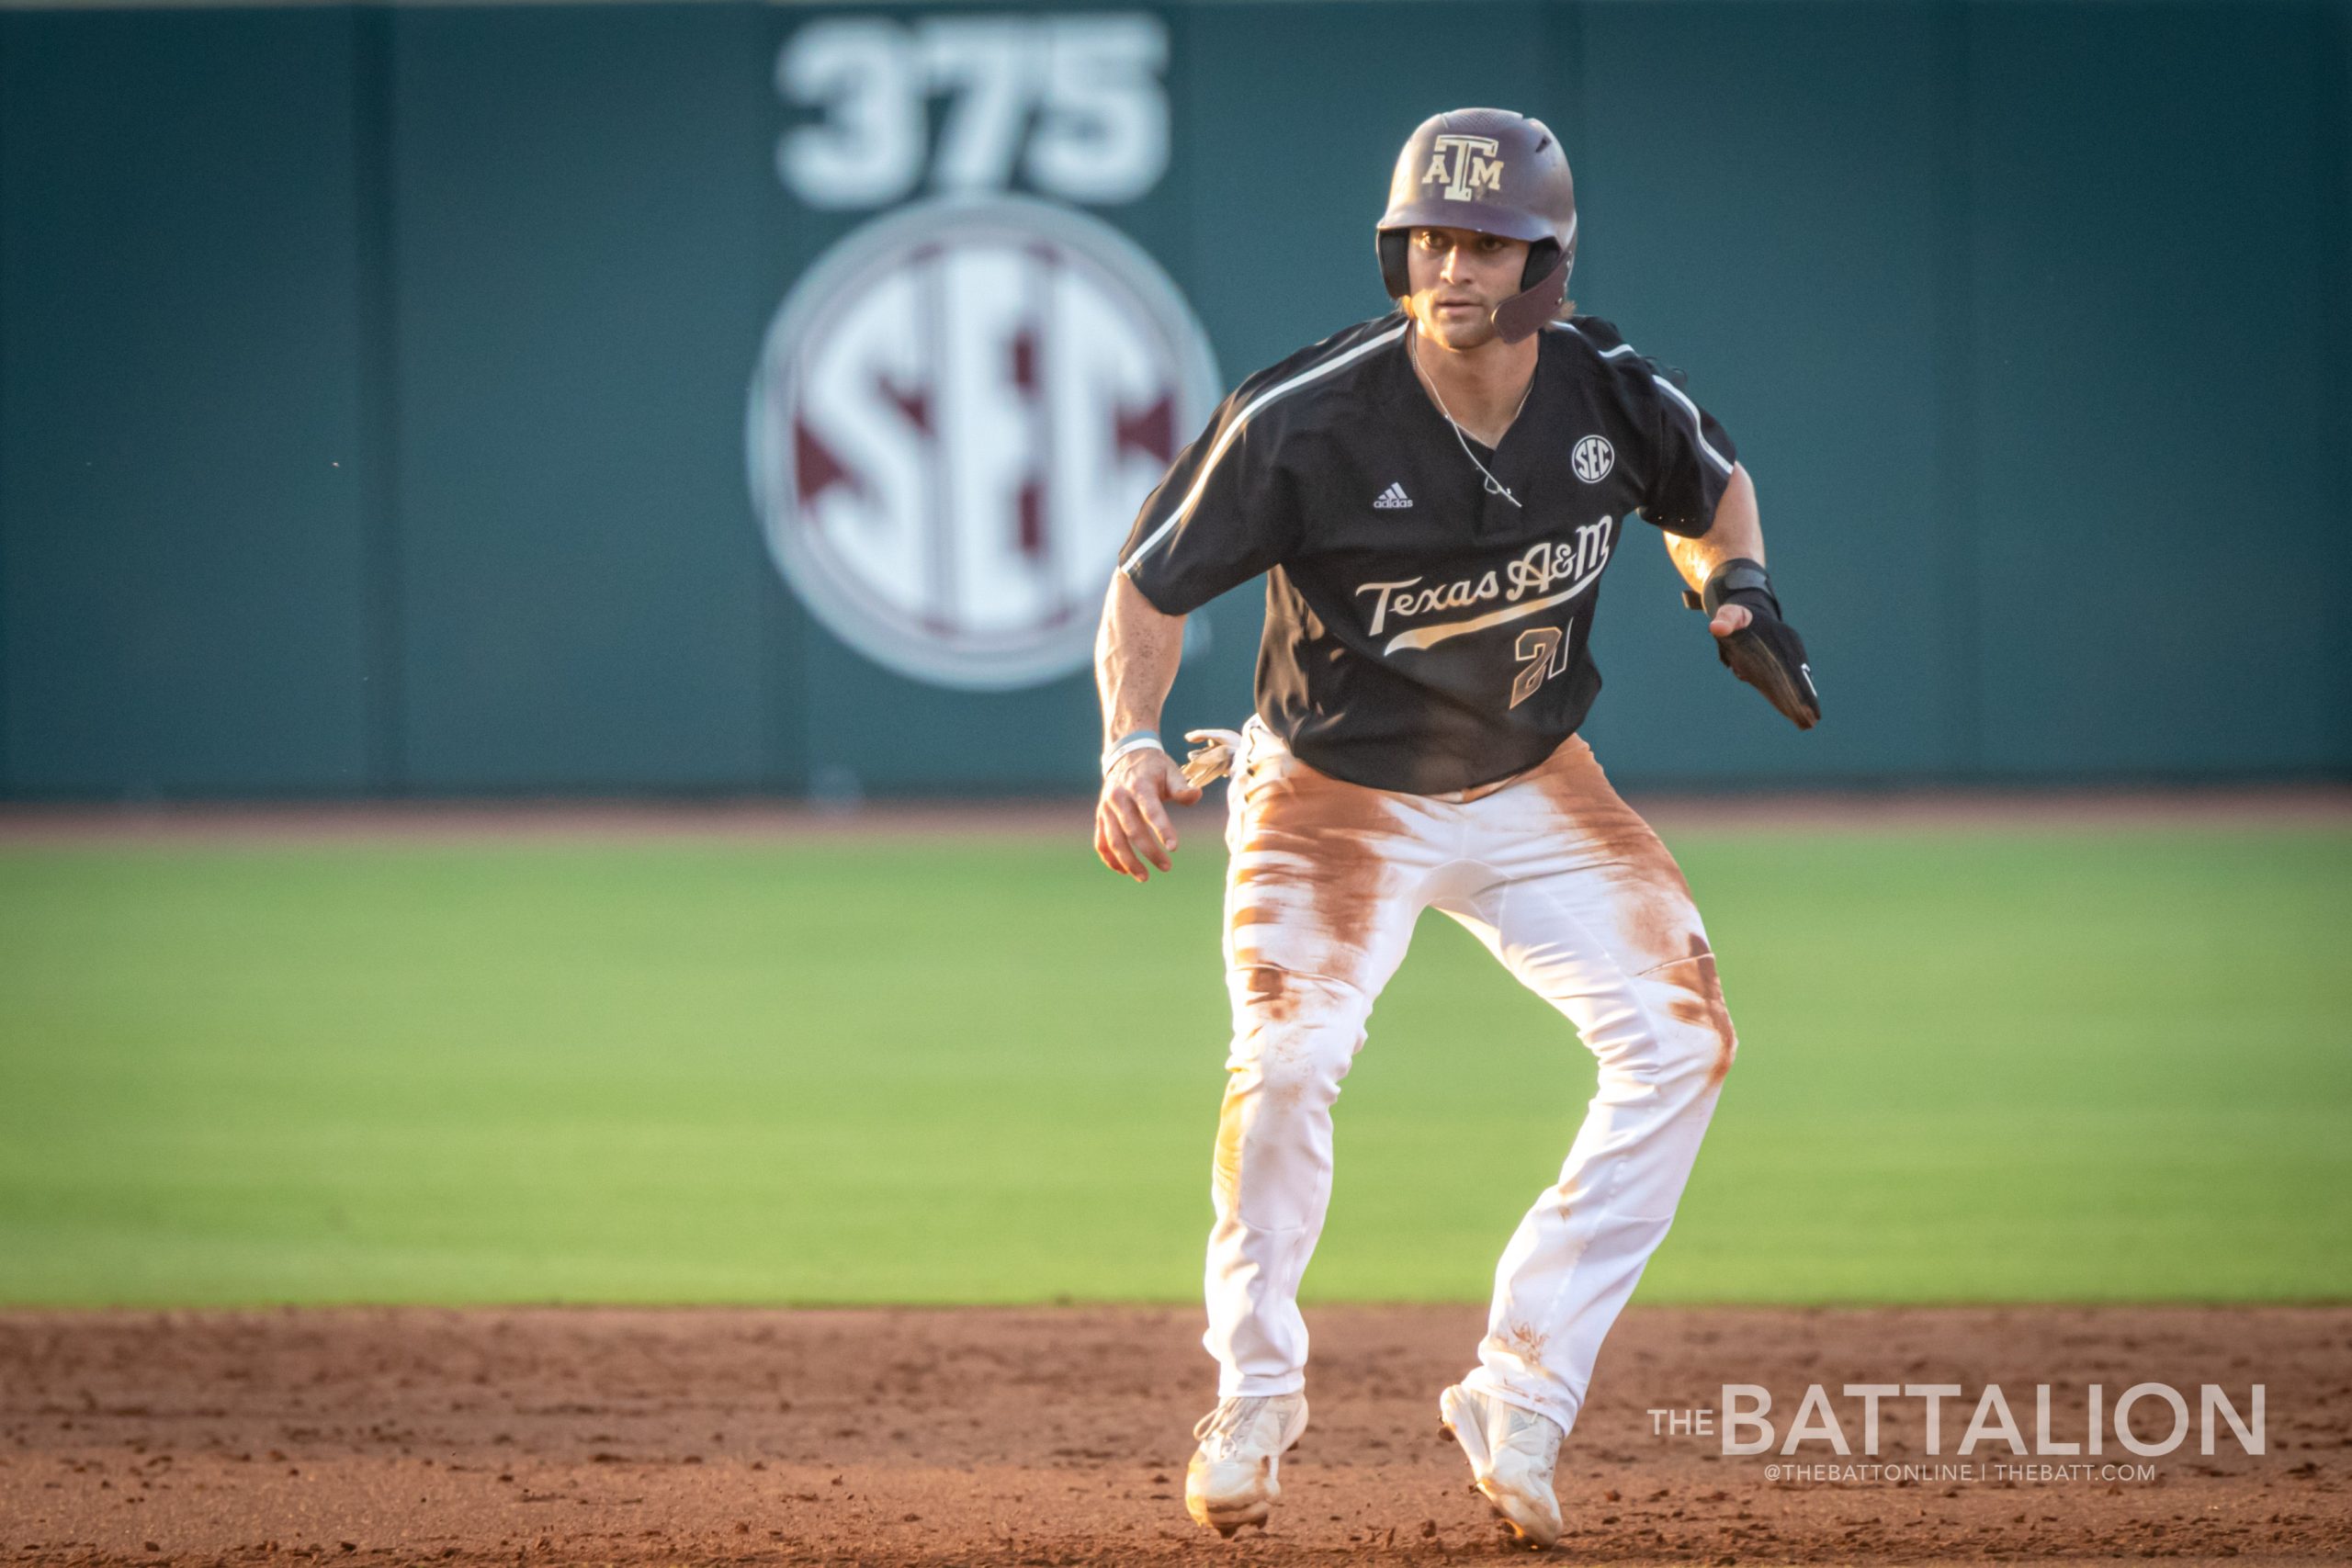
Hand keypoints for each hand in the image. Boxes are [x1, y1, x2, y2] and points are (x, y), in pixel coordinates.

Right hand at [1094, 747, 1201, 881]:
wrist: (1125, 754)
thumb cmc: (1154, 767)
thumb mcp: (1170, 771)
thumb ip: (1182, 787)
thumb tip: (1197, 795)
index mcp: (1139, 785)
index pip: (1150, 810)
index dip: (1162, 829)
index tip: (1174, 848)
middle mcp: (1119, 797)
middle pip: (1132, 830)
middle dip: (1149, 852)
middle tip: (1166, 867)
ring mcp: (1106, 808)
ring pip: (1113, 840)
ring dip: (1128, 861)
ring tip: (1144, 877)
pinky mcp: (1100, 817)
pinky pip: (1101, 842)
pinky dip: (1110, 858)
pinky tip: (1124, 871)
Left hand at [1709, 600, 1820, 729]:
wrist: (1749, 610)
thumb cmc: (1737, 617)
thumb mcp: (1729, 616)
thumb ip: (1725, 621)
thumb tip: (1717, 628)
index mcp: (1776, 636)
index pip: (1787, 666)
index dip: (1793, 687)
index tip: (1798, 707)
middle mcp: (1789, 644)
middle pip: (1796, 675)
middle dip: (1803, 699)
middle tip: (1809, 723)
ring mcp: (1791, 650)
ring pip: (1798, 678)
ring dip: (1803, 699)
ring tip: (1808, 723)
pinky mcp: (1790, 655)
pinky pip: (1796, 675)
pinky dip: (1799, 691)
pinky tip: (1799, 711)